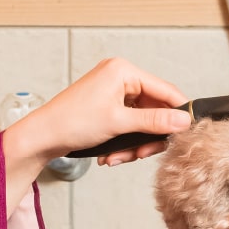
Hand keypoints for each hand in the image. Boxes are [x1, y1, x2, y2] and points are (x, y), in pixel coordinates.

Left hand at [3, 58, 189, 178]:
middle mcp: (120, 78)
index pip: (165, 90)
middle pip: (154, 110)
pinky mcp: (107, 108)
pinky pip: (128, 126)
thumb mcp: (119, 123)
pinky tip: (110, 156)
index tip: (187, 134)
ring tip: (118, 157)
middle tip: (141, 154)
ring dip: (133, 144)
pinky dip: (123, 143)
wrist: (41, 137)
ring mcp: (113, 93)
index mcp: (123, 71)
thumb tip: (184, 121)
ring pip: (141, 123)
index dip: (177, 113)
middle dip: (148, 136)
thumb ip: (154, 122)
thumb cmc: (71, 122)